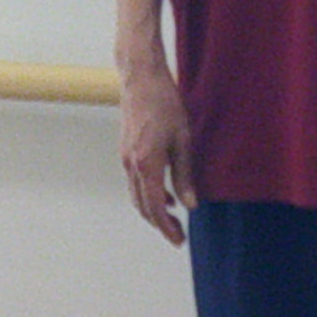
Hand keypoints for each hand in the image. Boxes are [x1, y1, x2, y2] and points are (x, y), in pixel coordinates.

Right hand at [119, 62, 194, 244]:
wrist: (140, 77)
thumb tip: (190, 205)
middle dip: (160, 224)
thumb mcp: (183, 140)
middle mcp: (131, 165)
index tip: (179, 240)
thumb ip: (185, 175)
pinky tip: (165, 195)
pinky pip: (135, 182)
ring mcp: (125, 158)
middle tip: (178, 236)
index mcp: (146, 164)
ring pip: (137, 196)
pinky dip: (148, 194)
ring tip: (173, 218)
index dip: (167, 227)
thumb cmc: (165, 103)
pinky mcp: (126, 151)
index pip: (155, 207)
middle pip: (143, 207)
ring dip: (153, 211)